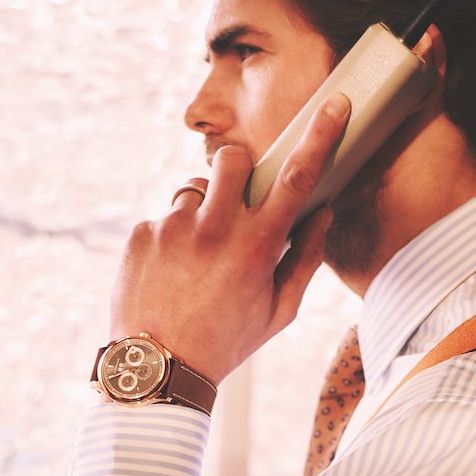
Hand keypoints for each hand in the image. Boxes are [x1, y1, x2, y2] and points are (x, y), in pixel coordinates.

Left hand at [109, 92, 350, 385]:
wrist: (158, 369)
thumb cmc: (226, 343)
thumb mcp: (277, 313)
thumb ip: (303, 260)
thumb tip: (322, 214)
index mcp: (257, 248)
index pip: (296, 178)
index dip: (320, 137)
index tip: (335, 106)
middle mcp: (214, 229)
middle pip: (233, 159)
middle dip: (238, 170)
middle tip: (236, 202)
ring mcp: (173, 229)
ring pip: (194, 189)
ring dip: (202, 212)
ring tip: (197, 258)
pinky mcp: (140, 234)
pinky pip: (162, 219)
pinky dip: (170, 240)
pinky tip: (170, 275)